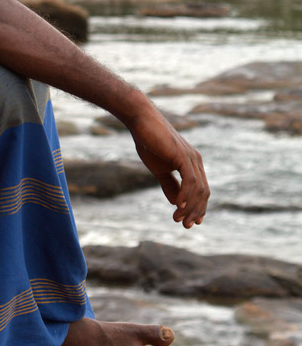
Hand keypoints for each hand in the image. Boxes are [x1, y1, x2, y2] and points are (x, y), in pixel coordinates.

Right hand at [127, 106, 208, 227]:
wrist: (141, 120)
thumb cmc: (149, 141)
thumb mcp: (159, 168)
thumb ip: (169, 184)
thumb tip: (175, 203)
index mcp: (192, 163)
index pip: (201, 190)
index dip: (198, 207)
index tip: (191, 222)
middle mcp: (196, 161)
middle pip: (203, 192)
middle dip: (196, 211)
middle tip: (185, 225)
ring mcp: (192, 158)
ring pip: (198, 189)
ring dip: (189, 207)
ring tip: (178, 219)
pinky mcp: (183, 156)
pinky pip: (190, 181)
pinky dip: (186, 195)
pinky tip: (178, 206)